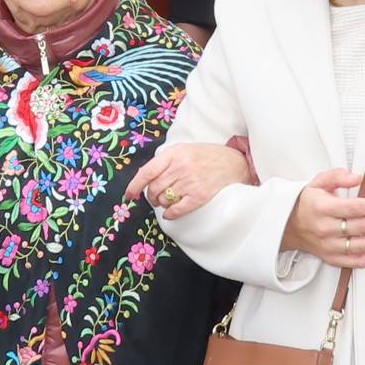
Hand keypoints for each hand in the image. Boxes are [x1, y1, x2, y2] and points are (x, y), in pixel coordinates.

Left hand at [125, 143, 248, 220]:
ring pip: (164, 200)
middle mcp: (181, 167)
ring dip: (162, 204)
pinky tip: (171, 213)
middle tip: (156, 198)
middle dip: (152, 197)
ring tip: (168, 201)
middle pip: (154, 189)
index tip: (129, 195)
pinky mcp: (199, 196)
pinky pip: (177, 209)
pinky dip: (170, 214)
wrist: (235, 163)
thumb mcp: (186, 149)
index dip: (135, 185)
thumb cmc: (208, 156)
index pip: (147, 171)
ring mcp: (190, 182)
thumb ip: (167, 160)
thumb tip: (145, 177)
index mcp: (175, 153)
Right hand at [280, 169, 364, 268]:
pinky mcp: (330, 258)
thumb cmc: (307, 204)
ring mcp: (328, 246)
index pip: (355, 208)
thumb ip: (338, 176)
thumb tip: (356, 178)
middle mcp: (324, 229)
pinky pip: (356, 262)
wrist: (289, 224)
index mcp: (322, 208)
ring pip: (361, 245)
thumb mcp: (319, 182)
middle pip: (362, 226)